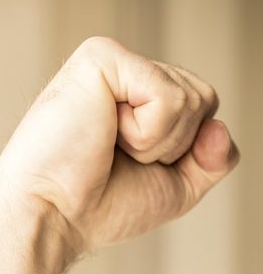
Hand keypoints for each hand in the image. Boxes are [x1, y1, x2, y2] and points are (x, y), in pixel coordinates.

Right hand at [0, 37, 239, 252]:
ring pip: (192, 98)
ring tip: (108, 146)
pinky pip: (168, 97)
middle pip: (204, 99)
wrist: (53, 216)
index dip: (185, 151)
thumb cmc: (101, 205)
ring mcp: (114, 62)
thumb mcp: (175, 187)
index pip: (203, 109)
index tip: (133, 168)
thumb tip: (220, 125)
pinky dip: (146, 133)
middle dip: (174, 146)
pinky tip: (104, 133)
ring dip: (157, 142)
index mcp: (139, 100)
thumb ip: (212, 159)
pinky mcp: (101, 57)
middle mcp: (128, 76)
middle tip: (119, 157)